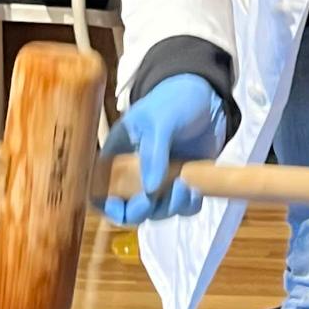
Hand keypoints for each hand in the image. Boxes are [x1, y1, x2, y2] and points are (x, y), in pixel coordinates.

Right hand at [99, 74, 227, 226]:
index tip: (122, 208)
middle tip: (158, 199)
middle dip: (143, 210)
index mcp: (118, 156)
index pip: (100, 190)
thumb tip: (150, 190)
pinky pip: (182, 206)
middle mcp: (135, 173)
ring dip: (170, 207)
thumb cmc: (173, 101)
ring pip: (158, 210)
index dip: (107, 205)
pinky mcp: (182, 183)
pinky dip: (188, 205)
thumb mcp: (158, 121)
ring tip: (185, 187)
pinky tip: (195, 191)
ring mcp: (160, 179)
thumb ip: (153, 153)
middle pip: (130, 208)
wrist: (207, 98)